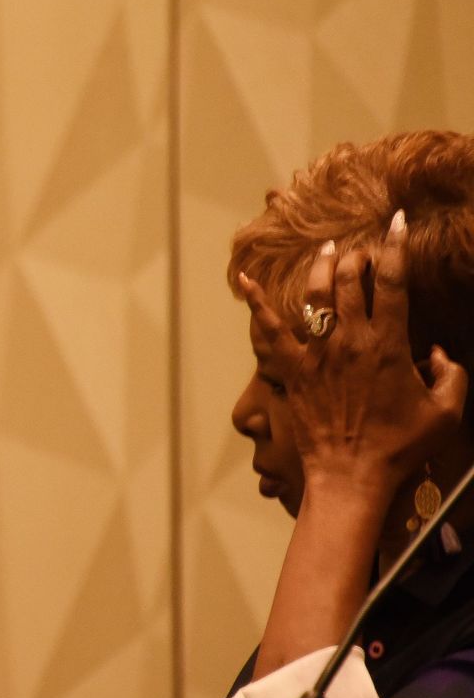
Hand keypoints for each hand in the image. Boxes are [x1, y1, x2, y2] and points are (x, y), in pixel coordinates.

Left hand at [242, 211, 467, 500]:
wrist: (351, 474)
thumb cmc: (400, 447)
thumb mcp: (446, 413)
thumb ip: (452, 376)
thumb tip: (441, 353)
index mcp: (388, 344)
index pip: (392, 283)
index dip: (395, 248)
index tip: (397, 222)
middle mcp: (349, 340)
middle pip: (349, 281)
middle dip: (356, 256)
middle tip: (362, 247)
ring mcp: (316, 353)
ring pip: (313, 296)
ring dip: (319, 266)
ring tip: (325, 249)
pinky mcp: (292, 369)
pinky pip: (270, 330)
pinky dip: (257, 303)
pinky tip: (245, 280)